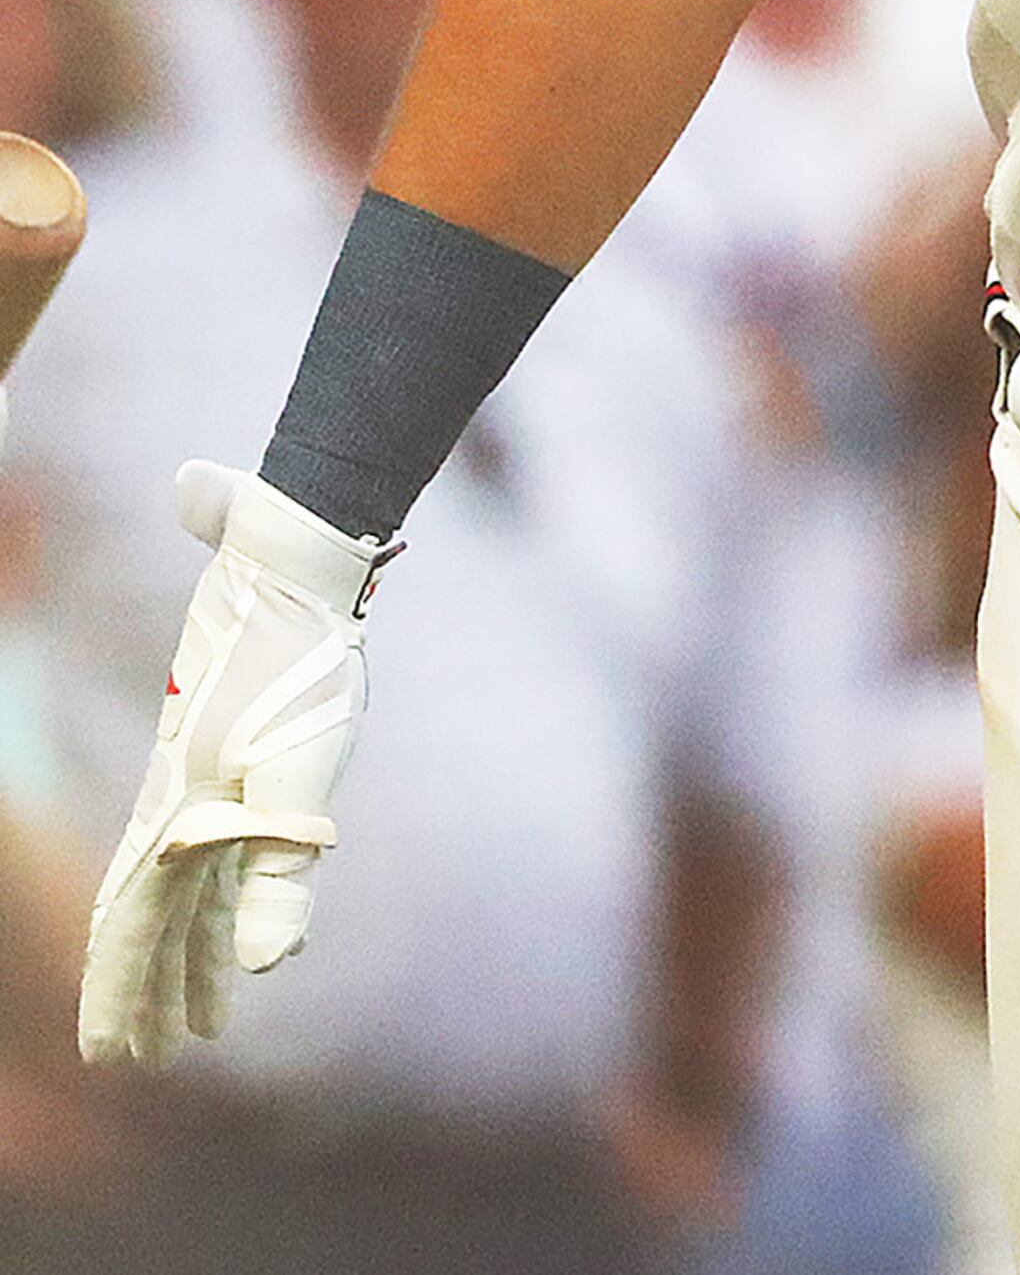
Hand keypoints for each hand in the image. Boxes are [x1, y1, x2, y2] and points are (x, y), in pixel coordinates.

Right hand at [77, 464, 386, 1070]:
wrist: (294, 570)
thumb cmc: (299, 665)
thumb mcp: (300, 768)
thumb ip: (283, 866)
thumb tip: (270, 964)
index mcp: (180, 818)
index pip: (134, 927)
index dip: (118, 993)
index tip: (109, 1056)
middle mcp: (180, 808)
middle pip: (154, 921)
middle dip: (148, 993)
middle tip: (148, 1061)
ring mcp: (209, 788)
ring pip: (188, 895)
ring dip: (190, 961)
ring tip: (206, 1026)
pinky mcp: (242, 766)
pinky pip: (222, 860)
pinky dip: (230, 907)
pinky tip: (252, 939)